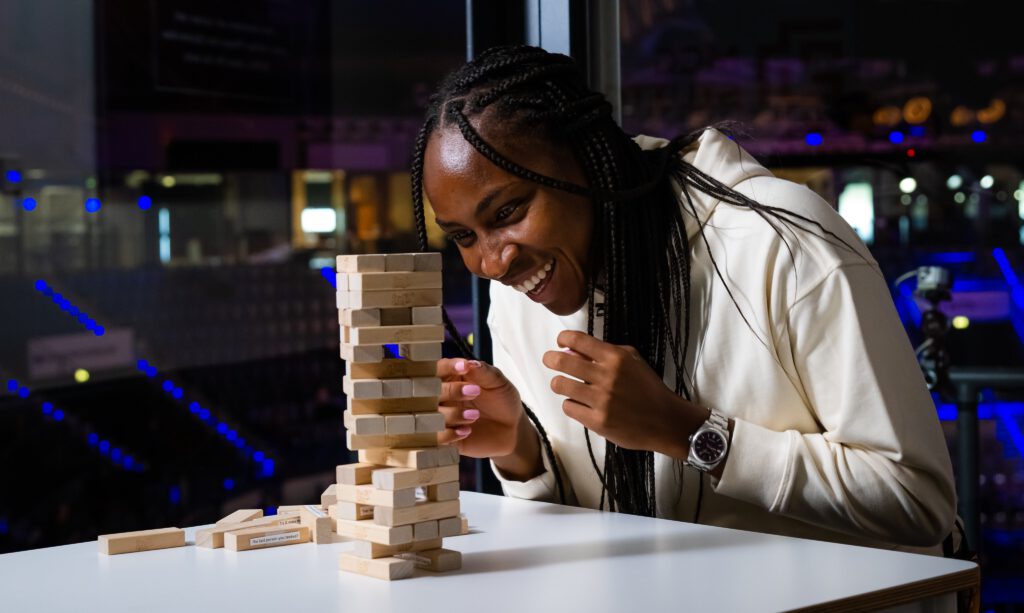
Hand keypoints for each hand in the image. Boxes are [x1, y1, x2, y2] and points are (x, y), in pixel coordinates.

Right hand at [436, 358, 522, 457]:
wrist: (511, 429)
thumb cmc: (502, 401)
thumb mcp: (498, 383)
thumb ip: (483, 372)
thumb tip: (470, 363)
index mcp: (451, 377)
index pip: (438, 368)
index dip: (447, 367)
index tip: (464, 367)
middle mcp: (441, 396)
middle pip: (427, 390)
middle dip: (451, 391)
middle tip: (475, 391)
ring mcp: (440, 417)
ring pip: (429, 414)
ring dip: (452, 414)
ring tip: (475, 415)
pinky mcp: (443, 437)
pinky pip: (433, 437)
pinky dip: (448, 434)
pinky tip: (466, 431)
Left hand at [541, 330, 705, 457]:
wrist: (665, 421)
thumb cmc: (649, 389)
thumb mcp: (633, 361)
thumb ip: (607, 352)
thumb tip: (578, 348)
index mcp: (616, 358)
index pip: (579, 340)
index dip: (564, 338)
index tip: (560, 341)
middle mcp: (607, 377)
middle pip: (563, 361)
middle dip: (551, 359)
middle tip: (549, 360)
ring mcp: (601, 400)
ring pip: (560, 385)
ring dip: (559, 383)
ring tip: (564, 384)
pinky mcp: (597, 421)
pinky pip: (569, 407)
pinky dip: (571, 404)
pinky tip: (580, 404)